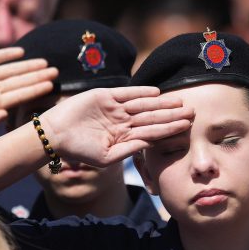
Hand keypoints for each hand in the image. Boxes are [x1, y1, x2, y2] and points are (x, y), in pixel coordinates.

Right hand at [0, 47, 57, 130]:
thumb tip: (5, 115)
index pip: (21, 95)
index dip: (36, 90)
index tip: (52, 86)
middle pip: (21, 81)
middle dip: (39, 76)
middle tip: (57, 71)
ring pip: (12, 69)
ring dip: (28, 65)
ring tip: (45, 62)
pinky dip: (7, 54)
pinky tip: (21, 52)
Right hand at [42, 86, 193, 164]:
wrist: (56, 135)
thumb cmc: (79, 151)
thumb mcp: (106, 157)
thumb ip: (128, 150)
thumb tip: (150, 143)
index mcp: (125, 136)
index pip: (153, 132)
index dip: (170, 129)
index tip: (187, 127)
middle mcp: (123, 121)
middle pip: (153, 117)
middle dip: (172, 115)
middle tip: (192, 112)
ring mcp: (115, 108)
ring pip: (143, 105)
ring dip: (161, 103)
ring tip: (179, 101)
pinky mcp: (105, 96)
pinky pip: (127, 93)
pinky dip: (141, 92)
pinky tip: (156, 93)